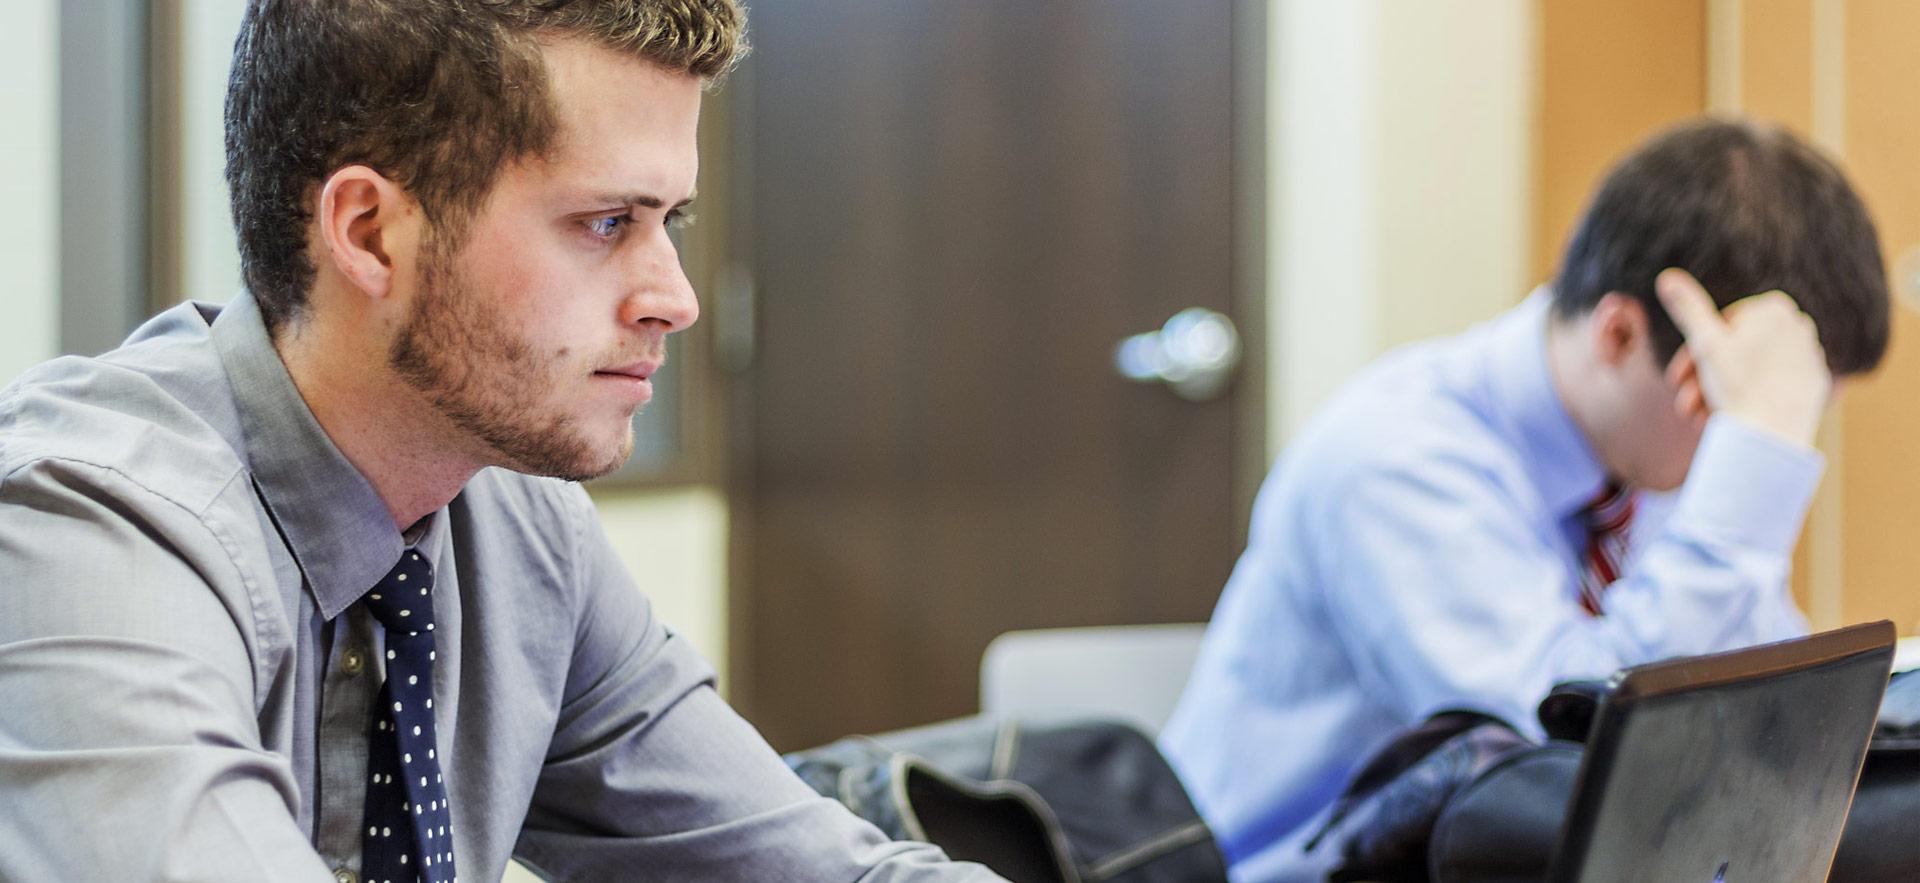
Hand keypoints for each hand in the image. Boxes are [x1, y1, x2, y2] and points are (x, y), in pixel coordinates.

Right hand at [1655, 267, 1831, 447]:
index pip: (1722, 324)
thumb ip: (1687, 308)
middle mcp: (1799, 325)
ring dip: (1722, 390)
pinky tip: (1734, 418)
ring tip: (1702, 416)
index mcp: (1774, 308)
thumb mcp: (1705, 343)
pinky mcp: (1816, 382)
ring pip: (1753, 368)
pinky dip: (1752, 397)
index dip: (1695, 351)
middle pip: (1737, 348)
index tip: (1678, 377)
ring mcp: (1811, 354)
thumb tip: (1667, 277)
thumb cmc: (1738, 387)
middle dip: (1705, 376)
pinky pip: (1774, 386)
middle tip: (1684, 402)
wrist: (1774, 436)